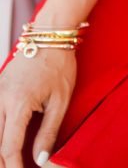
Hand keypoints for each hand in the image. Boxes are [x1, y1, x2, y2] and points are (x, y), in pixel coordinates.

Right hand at [0, 49, 75, 167]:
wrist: (50, 35)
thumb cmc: (59, 64)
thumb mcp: (60, 100)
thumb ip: (49, 132)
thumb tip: (40, 159)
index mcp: (19, 102)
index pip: (9, 146)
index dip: (13, 166)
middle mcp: (1, 98)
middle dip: (2, 161)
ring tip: (8, 161)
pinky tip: (3, 142)